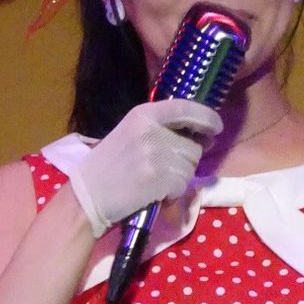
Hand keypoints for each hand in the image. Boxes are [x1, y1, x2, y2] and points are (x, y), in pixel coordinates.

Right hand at [70, 99, 222, 237]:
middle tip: (165, 170)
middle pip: (193, 146)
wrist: (88, 195)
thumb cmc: (107, 167)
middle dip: (186, 161)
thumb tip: (198, 136)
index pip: (186, 108)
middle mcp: (152, 130)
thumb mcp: (129, 133)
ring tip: (155, 182)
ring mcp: (157, 154)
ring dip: (180, 179)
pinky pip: (182, 186)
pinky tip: (153, 193)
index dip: (206, 118)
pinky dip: (173, 194)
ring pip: (190, 168)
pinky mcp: (160, 178)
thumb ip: (159, 130)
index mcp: (143, 114)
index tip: (216, 127)